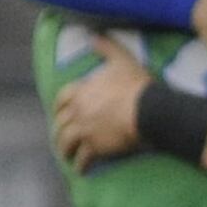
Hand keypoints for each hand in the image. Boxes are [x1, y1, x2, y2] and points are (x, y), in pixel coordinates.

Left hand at [52, 36, 150, 171]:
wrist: (148, 110)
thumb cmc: (136, 85)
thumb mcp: (122, 60)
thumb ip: (107, 48)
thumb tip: (94, 36)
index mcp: (81, 91)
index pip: (62, 99)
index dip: (59, 108)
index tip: (59, 114)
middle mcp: (78, 111)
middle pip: (60, 123)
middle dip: (59, 132)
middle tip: (61, 139)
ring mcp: (84, 130)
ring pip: (66, 142)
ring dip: (65, 150)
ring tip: (67, 157)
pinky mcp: (94, 146)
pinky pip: (83, 158)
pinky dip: (80, 165)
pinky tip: (81, 170)